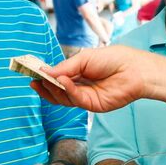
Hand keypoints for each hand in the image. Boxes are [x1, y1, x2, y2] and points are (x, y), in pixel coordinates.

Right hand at [31, 45, 146, 112]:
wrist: (134, 69)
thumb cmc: (113, 59)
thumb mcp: (84, 58)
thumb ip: (65, 67)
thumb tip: (45, 72)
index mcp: (78, 73)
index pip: (56, 78)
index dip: (44, 77)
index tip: (32, 73)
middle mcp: (80, 86)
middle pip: (57, 91)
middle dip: (44, 86)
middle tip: (34, 80)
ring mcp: (86, 97)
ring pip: (63, 98)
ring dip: (53, 89)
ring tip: (47, 79)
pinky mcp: (92, 105)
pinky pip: (75, 100)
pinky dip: (67, 91)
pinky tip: (63, 82)